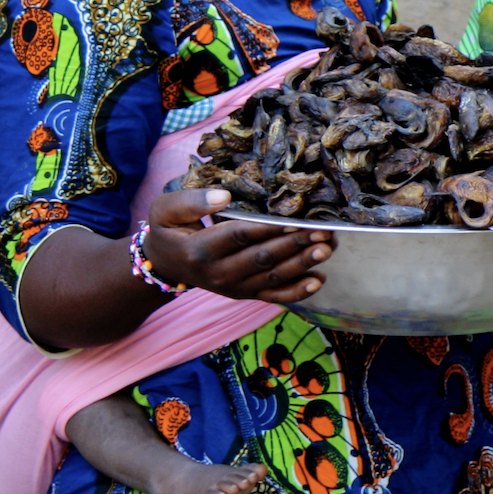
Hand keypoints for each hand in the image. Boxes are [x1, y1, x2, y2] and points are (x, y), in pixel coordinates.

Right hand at [141, 188, 334, 302]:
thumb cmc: (170, 230)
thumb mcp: (166, 211)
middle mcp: (219, 273)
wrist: (166, 263)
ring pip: (273, 278)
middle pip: (262, 258)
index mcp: (200, 250)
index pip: (238, 237)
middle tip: (322, 231)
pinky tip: (319, 280)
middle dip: (294, 245)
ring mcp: (234, 287)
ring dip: (302, 264)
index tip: (292, 219)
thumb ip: (190, 202)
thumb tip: (224, 196)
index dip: (267, 229)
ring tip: (326, 249)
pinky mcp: (246, 294)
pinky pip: (274, 296)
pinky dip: (297, 292)